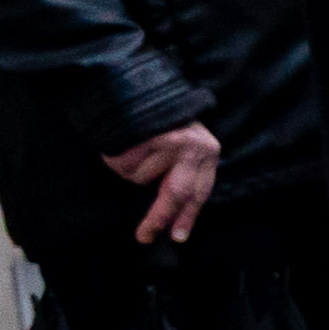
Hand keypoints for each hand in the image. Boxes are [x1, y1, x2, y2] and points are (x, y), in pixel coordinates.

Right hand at [100, 121, 220, 246]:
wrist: (137, 92)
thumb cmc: (160, 125)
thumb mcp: (186, 147)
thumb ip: (186, 174)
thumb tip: (175, 214)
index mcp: (208, 151)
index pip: (199, 192)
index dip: (188, 216)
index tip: (178, 237)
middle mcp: (192, 147)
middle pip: (177, 193)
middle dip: (159, 219)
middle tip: (145, 237)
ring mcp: (167, 143)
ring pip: (143, 180)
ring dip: (134, 171)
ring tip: (135, 148)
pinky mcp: (142, 140)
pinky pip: (126, 167)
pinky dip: (121, 161)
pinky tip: (125, 144)